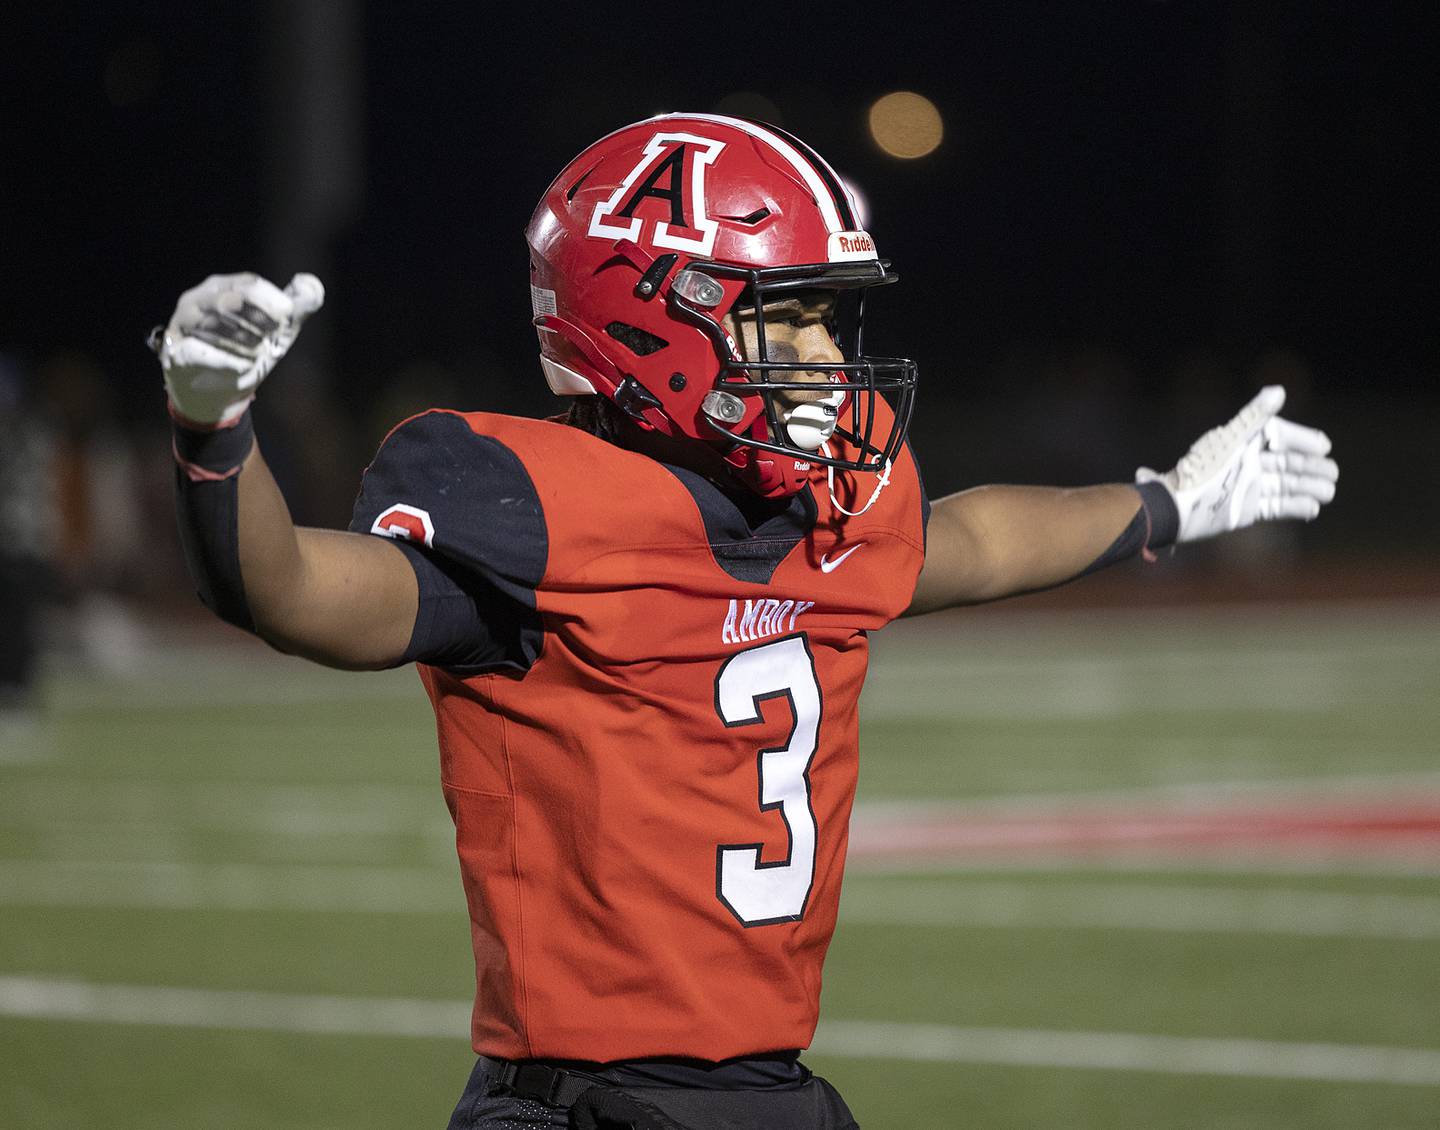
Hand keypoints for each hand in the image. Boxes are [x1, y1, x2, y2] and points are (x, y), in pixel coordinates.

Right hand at [152, 272, 323, 425]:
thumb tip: (310, 283)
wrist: (217, 390)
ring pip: (211, 323)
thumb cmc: (247, 351)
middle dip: (256, 318)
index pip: (248, 284)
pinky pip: (198, 352)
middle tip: (272, 335)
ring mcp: (182, 323)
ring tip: (257, 353)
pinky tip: (241, 367)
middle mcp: (199, 299)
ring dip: (241, 340)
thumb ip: (297, 308)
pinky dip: (224, 361)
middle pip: (229, 300)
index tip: (287, 314)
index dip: (270, 298)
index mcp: (224, 287)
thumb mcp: (277, 331)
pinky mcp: (174, 350)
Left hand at [1137, 385, 1337, 542]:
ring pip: (1286, 485)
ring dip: (1309, 487)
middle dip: (1312, 467)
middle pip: (1288, 462)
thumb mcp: (1231, 439)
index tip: (1324, 445)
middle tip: (1333, 472)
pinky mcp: (1246, 509)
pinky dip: (1296, 507)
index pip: (1280, 435)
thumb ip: (1255, 416)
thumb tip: (1279, 391)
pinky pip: (1277, 507)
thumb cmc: (1202, 469)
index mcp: (1244, 442)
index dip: (1302, 439)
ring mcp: (1249, 487)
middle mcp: (1249, 463)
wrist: (1179, 507)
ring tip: (1329, 492)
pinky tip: (1313, 508)